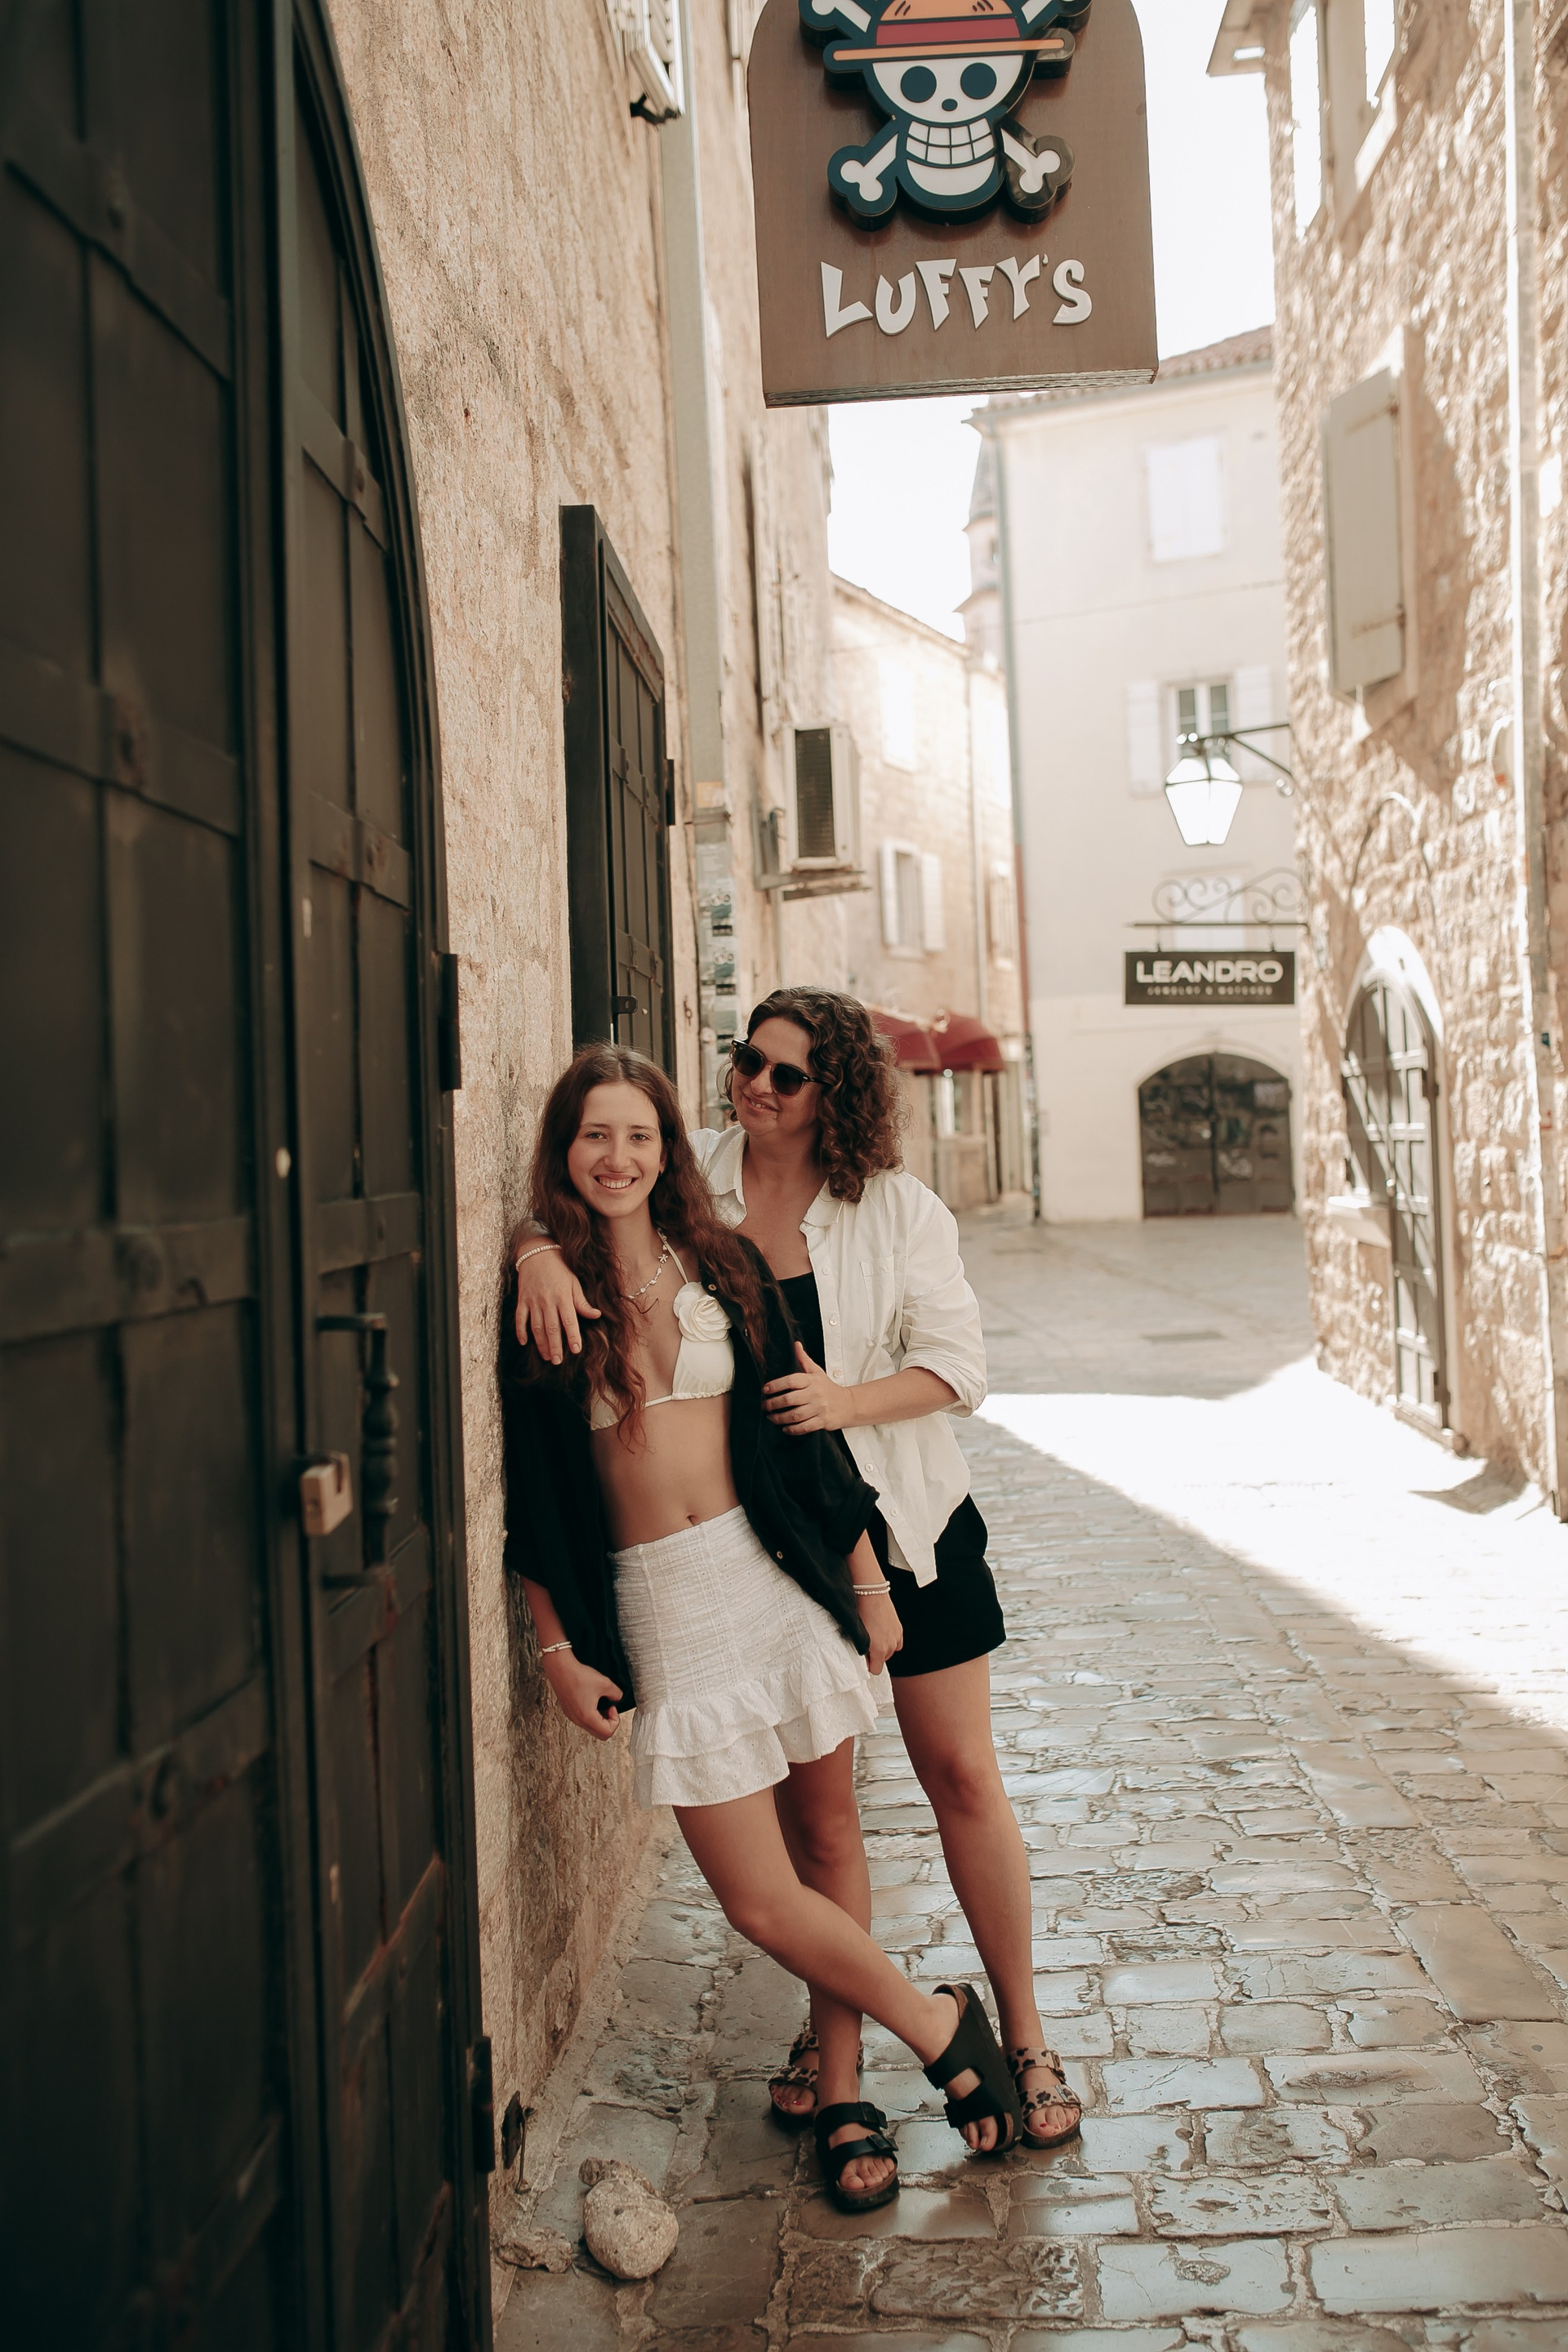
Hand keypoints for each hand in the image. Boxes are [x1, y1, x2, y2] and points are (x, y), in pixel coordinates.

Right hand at [515, 1247, 601, 1361]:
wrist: (537, 1253)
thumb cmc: (560, 1269)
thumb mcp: (574, 1283)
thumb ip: (582, 1302)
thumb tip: (596, 1315)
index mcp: (563, 1297)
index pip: (569, 1321)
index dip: (573, 1336)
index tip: (576, 1349)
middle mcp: (548, 1301)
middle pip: (552, 1328)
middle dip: (555, 1346)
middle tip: (558, 1361)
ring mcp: (533, 1301)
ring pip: (536, 1327)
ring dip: (541, 1343)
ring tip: (546, 1357)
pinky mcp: (522, 1300)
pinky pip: (520, 1319)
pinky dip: (521, 1331)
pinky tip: (524, 1343)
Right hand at [540, 1649, 622, 1737]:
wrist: (560, 1669)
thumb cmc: (578, 1676)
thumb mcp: (605, 1683)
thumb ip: (616, 1694)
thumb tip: (616, 1699)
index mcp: (588, 1717)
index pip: (607, 1732)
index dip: (615, 1720)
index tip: (612, 1707)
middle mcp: (578, 1720)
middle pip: (599, 1734)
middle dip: (609, 1723)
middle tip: (609, 1708)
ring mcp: (572, 1717)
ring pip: (591, 1728)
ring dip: (600, 1719)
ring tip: (601, 1703)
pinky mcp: (569, 1711)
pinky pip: (583, 1720)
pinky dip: (591, 1715)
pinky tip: (592, 1701)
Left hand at [763, 1342, 854, 1433]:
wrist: (848, 1404)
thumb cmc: (828, 1388)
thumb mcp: (816, 1372)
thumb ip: (804, 1359)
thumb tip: (796, 1344)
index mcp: (812, 1380)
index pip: (791, 1381)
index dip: (776, 1385)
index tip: (765, 1390)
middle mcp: (815, 1394)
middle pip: (790, 1399)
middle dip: (773, 1404)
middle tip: (764, 1406)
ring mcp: (819, 1408)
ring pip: (795, 1415)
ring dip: (780, 1418)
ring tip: (771, 1417)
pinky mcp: (822, 1421)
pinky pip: (805, 1427)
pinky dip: (793, 1429)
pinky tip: (785, 1428)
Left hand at [856, 1588, 902, 1675]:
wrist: (871, 1593)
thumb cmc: (861, 1612)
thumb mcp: (857, 1635)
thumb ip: (861, 1650)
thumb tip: (863, 1658)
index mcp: (879, 1650)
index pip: (875, 1670)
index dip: (868, 1665)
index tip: (863, 1657)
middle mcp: (891, 1646)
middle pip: (883, 1660)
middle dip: (875, 1655)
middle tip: (866, 1642)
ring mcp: (897, 1637)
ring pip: (890, 1651)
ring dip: (883, 1647)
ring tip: (874, 1635)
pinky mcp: (899, 1629)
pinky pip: (897, 1643)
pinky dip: (891, 1640)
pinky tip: (883, 1632)